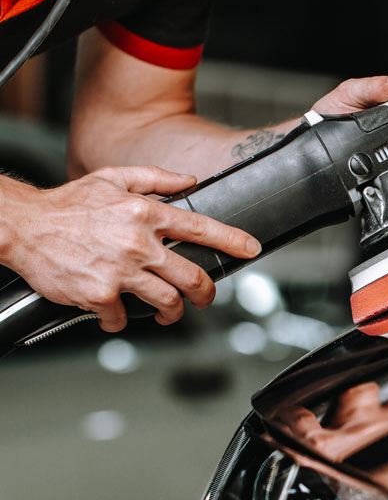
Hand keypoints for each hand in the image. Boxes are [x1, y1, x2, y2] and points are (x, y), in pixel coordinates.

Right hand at [1, 166, 260, 331]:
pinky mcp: (101, 295)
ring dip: (173, 315)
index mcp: (144, 214)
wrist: (21, 225)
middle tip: (204, 298)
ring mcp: (121, 271)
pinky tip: (114, 313)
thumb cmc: (66, 205)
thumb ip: (155, 178)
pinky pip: (125, 318)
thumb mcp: (112, 179)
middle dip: (206, 295)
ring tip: (166, 314)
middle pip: (194, 279)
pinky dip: (122, 320)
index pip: (200, 227)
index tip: (252, 250)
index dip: (232, 241)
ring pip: (169, 304)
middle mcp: (138, 243)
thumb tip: (190, 180)